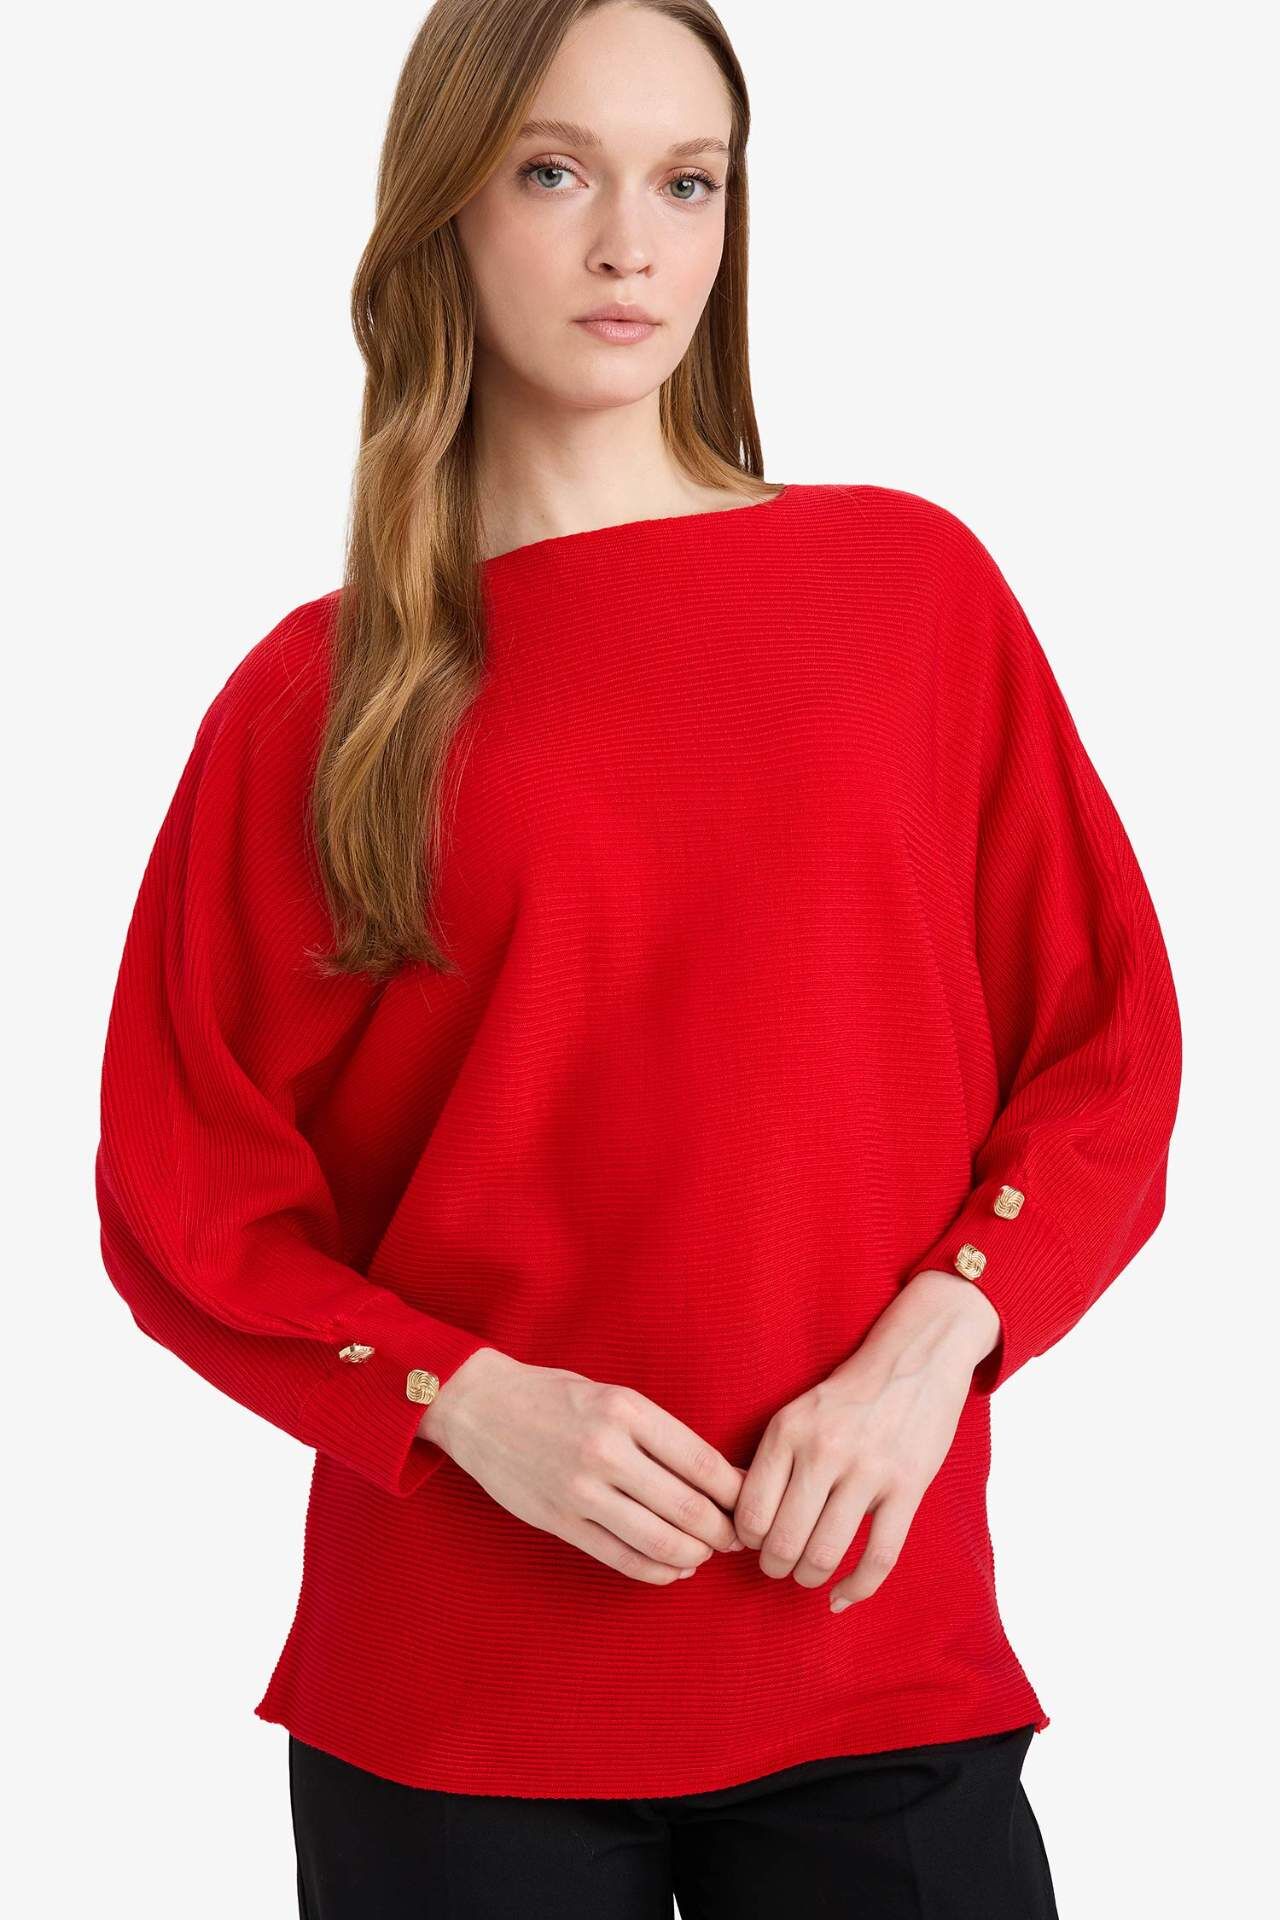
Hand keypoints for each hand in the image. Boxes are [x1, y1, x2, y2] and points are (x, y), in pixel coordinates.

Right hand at [423, 1348, 746, 1583]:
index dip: (737, 1494)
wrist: (481, 1406)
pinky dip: (656, 1572)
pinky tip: (673, 1569)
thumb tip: (719, 1478)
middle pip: (689, 1508)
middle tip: (737, 1539)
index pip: (703, 1464)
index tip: (750, 1505)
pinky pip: (620, 1558)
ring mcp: (580, 1490)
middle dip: (723, 1532)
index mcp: (627, 1411)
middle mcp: (606, 1450)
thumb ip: (660, 1435)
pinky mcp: (558, 1520)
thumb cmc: (556, 1397)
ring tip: (704, 1553)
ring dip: (694, 1555)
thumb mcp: (614, 1396)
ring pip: (659, 1541)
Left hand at [731, 1273, 999, 1611]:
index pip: (750, 1512)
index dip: (746, 1541)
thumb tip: (743, 1524)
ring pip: (826, 1554)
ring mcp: (869, 1469)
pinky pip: (879, 1557)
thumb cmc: (847, 1395)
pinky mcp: (908, 1486)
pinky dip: (856, 1589)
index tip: (754, 1543)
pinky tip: (841, 1597)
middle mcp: (824, 1450)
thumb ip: (772, 1462)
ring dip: (809, 1578)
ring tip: (807, 1576)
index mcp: (788, 1430)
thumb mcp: (797, 1414)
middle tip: (778, 1567)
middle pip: (784, 1541)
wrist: (915, 1358)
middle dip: (775, 1567)